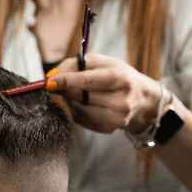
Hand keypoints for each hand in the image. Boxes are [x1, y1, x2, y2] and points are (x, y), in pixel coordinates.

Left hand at [46, 54, 163, 134]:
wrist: (142, 99)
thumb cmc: (119, 76)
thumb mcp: (103, 62)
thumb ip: (76, 63)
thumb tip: (52, 76)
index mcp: (119, 78)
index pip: (87, 81)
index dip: (66, 81)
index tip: (49, 82)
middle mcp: (120, 100)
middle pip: (80, 96)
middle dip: (65, 89)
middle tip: (59, 83)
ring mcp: (117, 118)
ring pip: (79, 110)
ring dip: (70, 101)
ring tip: (74, 92)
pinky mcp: (111, 129)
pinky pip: (82, 121)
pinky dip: (76, 111)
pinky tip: (83, 103)